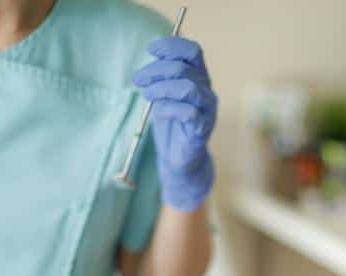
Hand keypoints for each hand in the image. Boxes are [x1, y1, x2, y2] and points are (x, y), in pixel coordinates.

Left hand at [133, 37, 217, 211]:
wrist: (178, 159)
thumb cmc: (170, 125)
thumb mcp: (162, 95)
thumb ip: (161, 77)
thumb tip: (152, 59)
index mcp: (198, 78)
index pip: (192, 51)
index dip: (172, 46)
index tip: (151, 50)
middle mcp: (206, 90)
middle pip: (183, 68)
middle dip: (156, 70)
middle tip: (139, 80)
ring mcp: (207, 109)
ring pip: (188, 87)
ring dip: (162, 88)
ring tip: (146, 95)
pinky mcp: (202, 128)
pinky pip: (188, 112)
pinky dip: (168, 109)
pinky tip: (158, 114)